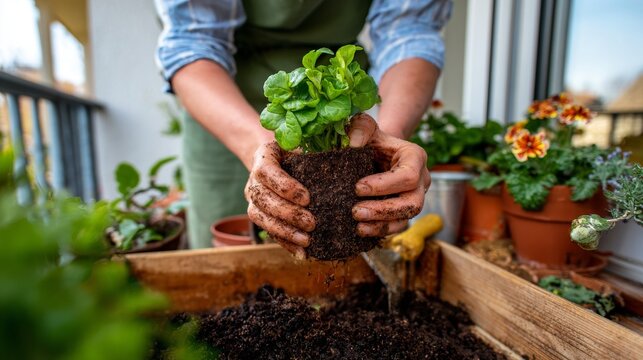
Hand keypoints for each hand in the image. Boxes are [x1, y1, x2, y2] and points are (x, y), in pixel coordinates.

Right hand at [245, 142, 315, 258]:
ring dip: (284, 232)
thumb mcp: (304, 145)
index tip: (307, 198)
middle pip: (263, 199)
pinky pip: (268, 231)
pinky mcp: (259, 215)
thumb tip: (343, 161)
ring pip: (261, 218)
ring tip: (307, 240)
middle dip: (288, 214)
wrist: (279, 160)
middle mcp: (253, 179)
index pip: (266, 172)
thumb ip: (315, 152)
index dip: (284, 187)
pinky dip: (285, 243)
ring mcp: (253, 199)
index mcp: (264, 157)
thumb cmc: (297, 151)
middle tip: (312, 222)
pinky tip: (302, 252)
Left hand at [348, 113, 429, 236]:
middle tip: (355, 211)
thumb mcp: (365, 127)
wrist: (376, 152)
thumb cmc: (372, 139)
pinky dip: (380, 231)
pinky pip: (398, 227)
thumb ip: (359, 128)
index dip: (384, 185)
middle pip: (412, 203)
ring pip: (407, 218)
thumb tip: (352, 143)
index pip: (408, 176)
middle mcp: (421, 180)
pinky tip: (361, 231)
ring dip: (381, 224)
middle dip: (383, 210)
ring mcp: (415, 197)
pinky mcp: (405, 211)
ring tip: (357, 225)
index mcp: (415, 157)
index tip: (357, 187)